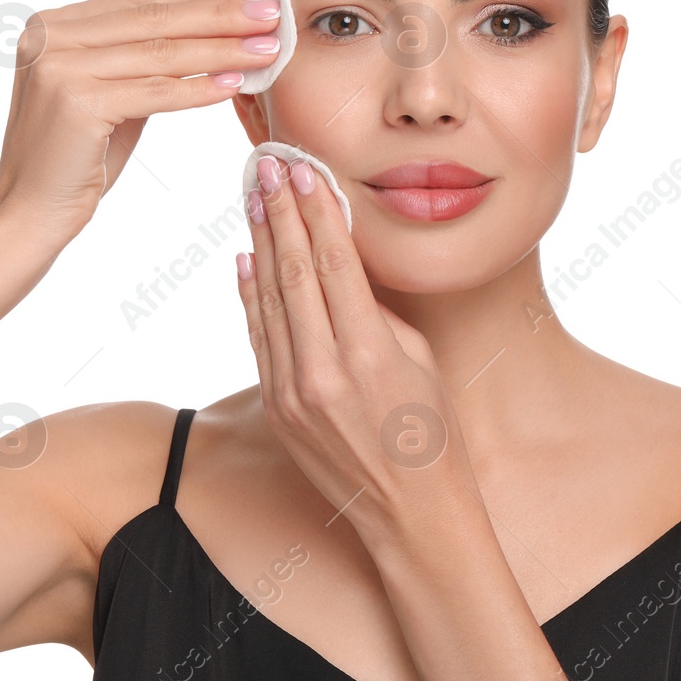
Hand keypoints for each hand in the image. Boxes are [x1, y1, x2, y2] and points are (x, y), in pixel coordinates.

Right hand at [0, 0, 283, 244]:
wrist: (27, 214)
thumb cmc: (73, 160)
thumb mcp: (107, 95)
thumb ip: (140, 60)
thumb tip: (209, 31)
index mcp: (51, 27)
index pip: (138, 1)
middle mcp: (49, 38)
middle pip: (152, 20)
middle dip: (218, 15)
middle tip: (271, 13)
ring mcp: (59, 68)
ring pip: (159, 54)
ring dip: (221, 49)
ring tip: (266, 48)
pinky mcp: (76, 102)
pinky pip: (154, 92)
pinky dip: (199, 88)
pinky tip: (235, 84)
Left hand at [235, 154, 476, 537]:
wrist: (410, 515)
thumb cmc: (433, 435)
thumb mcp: (420, 362)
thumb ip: (375, 313)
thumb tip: (338, 266)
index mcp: (369, 354)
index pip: (333, 262)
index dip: (315, 210)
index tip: (304, 169)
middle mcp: (323, 371)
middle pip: (292, 271)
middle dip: (279, 211)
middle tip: (267, 165)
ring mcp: (292, 392)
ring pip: (268, 299)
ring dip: (259, 241)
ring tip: (254, 196)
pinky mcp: (276, 408)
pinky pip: (259, 337)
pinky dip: (250, 294)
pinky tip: (247, 257)